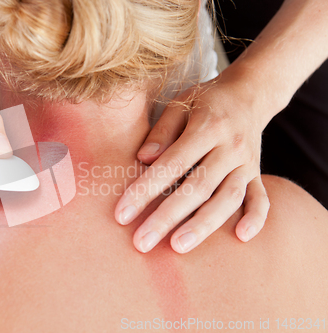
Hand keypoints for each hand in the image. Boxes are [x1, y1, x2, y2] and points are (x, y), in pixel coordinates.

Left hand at [115, 76, 270, 252]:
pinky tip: (241, 237)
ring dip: (204, 225)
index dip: (146, 190)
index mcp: (207, 127)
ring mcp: (247, 162)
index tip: (122, 214)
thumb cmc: (205, 100)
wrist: (250, 93)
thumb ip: (161, 131)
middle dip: (168, 217)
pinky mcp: (257, 173)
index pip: (172, 164)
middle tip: (142, 243)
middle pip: (198, 187)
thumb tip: (143, 159)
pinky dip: (255, 218)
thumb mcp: (180, 103)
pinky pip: (261, 198)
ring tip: (178, 247)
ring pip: (228, 198)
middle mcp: (230, 147)